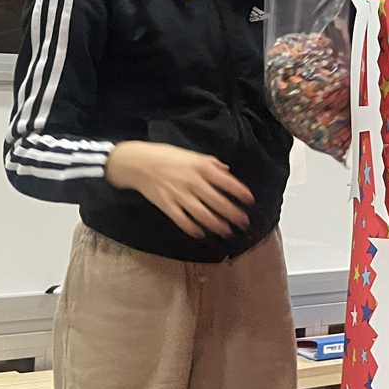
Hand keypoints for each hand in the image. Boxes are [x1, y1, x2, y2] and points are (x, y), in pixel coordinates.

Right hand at [105, 142, 254, 239]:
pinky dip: (193, 228)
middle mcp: (193, 182)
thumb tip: (227, 171)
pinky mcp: (167, 206)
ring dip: (217, 224)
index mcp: (201, 167)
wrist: (138, 163)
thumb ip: (211, 163)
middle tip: (244, 222)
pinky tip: (203, 234)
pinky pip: (182, 220)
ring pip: (202, 214)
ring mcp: (179, 196)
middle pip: (217, 201)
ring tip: (228, 231)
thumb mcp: (192, 154)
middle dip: (233, 213)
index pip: (226, 182)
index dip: (240, 192)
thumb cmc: (167, 156)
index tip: (250, 201)